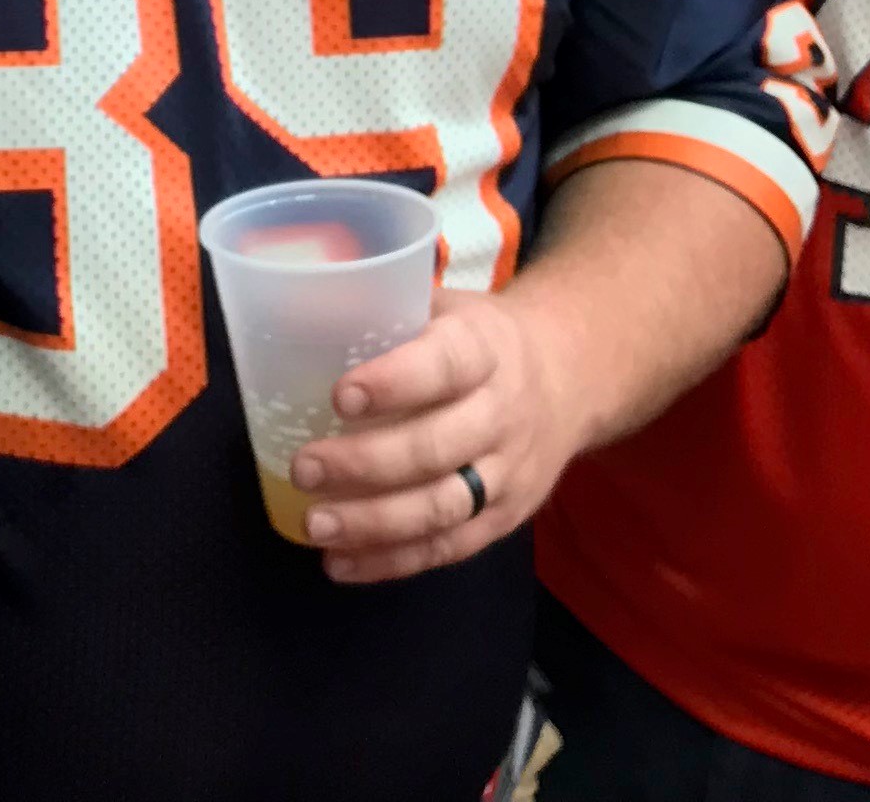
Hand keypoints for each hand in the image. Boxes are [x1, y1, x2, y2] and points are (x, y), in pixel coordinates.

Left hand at [283, 288, 587, 585]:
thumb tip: (299, 305)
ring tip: (315, 524)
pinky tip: (340, 564)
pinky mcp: (505, 518)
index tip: (339, 397)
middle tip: (304, 468)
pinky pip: (449, 548)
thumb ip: (388, 309)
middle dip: (365, 463)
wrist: (570, 379)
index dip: (394, 383)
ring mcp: (508, 473)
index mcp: (485, 349)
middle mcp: (502, 413)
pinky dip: (393, 561)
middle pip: (436, 448)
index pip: (444, 366)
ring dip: (373, 522)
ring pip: (442, 506)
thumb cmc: (481, 340)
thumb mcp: (448, 306)